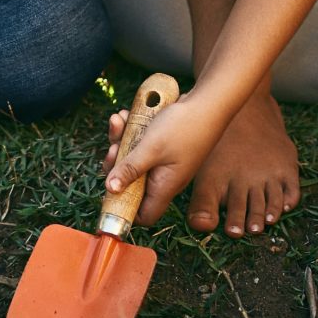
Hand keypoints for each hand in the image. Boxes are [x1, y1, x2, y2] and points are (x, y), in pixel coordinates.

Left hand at [101, 98, 229, 225]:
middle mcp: (164, 177)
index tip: (109, 191)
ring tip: (117, 122)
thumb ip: (130, 169)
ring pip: (132, 159)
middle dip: (116, 165)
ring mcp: (163, 160)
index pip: (143, 215)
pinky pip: (138, 143)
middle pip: (130, 184)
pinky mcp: (162, 145)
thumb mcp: (151, 149)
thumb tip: (110, 189)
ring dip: (120, 141)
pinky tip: (125, 115)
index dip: (124, 208)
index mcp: (165, 187)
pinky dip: (129, 129)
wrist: (208, 102)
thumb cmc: (184, 127)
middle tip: (114, 148)